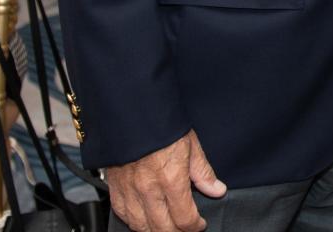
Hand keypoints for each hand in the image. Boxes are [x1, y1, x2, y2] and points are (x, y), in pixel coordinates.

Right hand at [107, 130, 225, 231]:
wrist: (133, 113)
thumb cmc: (163, 126)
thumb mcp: (191, 145)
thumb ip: (203, 173)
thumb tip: (217, 190)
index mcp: (171, 179)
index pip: (184, 218)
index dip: (195, 226)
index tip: (200, 224)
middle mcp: (148, 189)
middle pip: (163, 229)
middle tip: (186, 228)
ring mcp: (129, 191)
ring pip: (141, 227)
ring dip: (156, 231)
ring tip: (168, 226)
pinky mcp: (115, 188)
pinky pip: (124, 216)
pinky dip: (136, 222)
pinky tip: (145, 219)